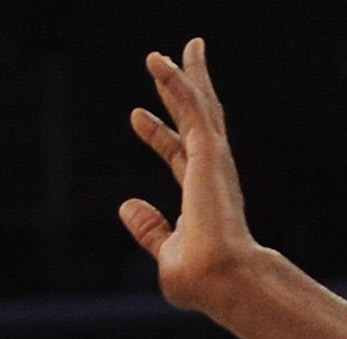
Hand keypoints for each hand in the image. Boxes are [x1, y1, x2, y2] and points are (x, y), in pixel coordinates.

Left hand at [118, 39, 260, 313]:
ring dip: (181, 75)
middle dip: (181, 90)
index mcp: (201, 197)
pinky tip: (160, 62)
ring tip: (163, 52)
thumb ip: (149, 229)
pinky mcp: (209, 151)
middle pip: (194, 120)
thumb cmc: (199, 279)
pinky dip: (176, 82)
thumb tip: (125, 205)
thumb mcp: (165, 253)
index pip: (177, 156)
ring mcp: (212, 161)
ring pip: (196, 105)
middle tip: (169, 62)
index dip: (157, 135)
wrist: (221, 278)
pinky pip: (190, 106)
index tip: (136, 116)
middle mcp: (210, 174)